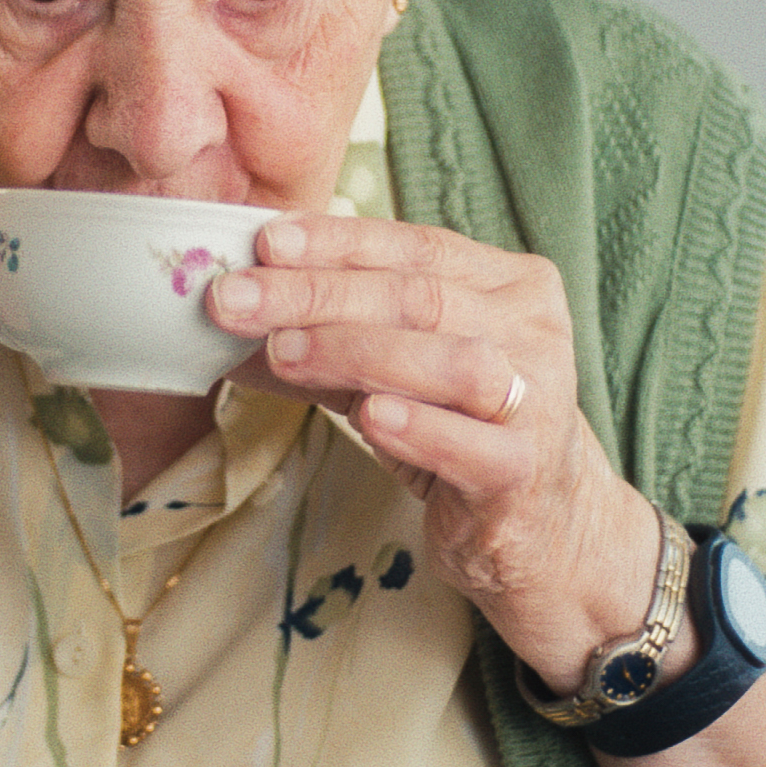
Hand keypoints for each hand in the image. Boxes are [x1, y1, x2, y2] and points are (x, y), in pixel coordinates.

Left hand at [206, 214, 652, 673]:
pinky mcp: (525, 470)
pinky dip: (418, 427)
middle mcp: (534, 329)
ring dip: (357, 351)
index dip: (336, 241)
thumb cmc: (456, 430)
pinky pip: (472, 443)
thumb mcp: (392, 372)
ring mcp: (539, 399)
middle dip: (316, 294)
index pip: (415, 246)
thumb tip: (226, 313)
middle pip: (419, 298)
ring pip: (452, 360)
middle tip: (234, 299)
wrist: (538, 525)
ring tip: (283, 352)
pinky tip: (368, 416)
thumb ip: (327, 336)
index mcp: (509, 283)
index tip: (262, 242)